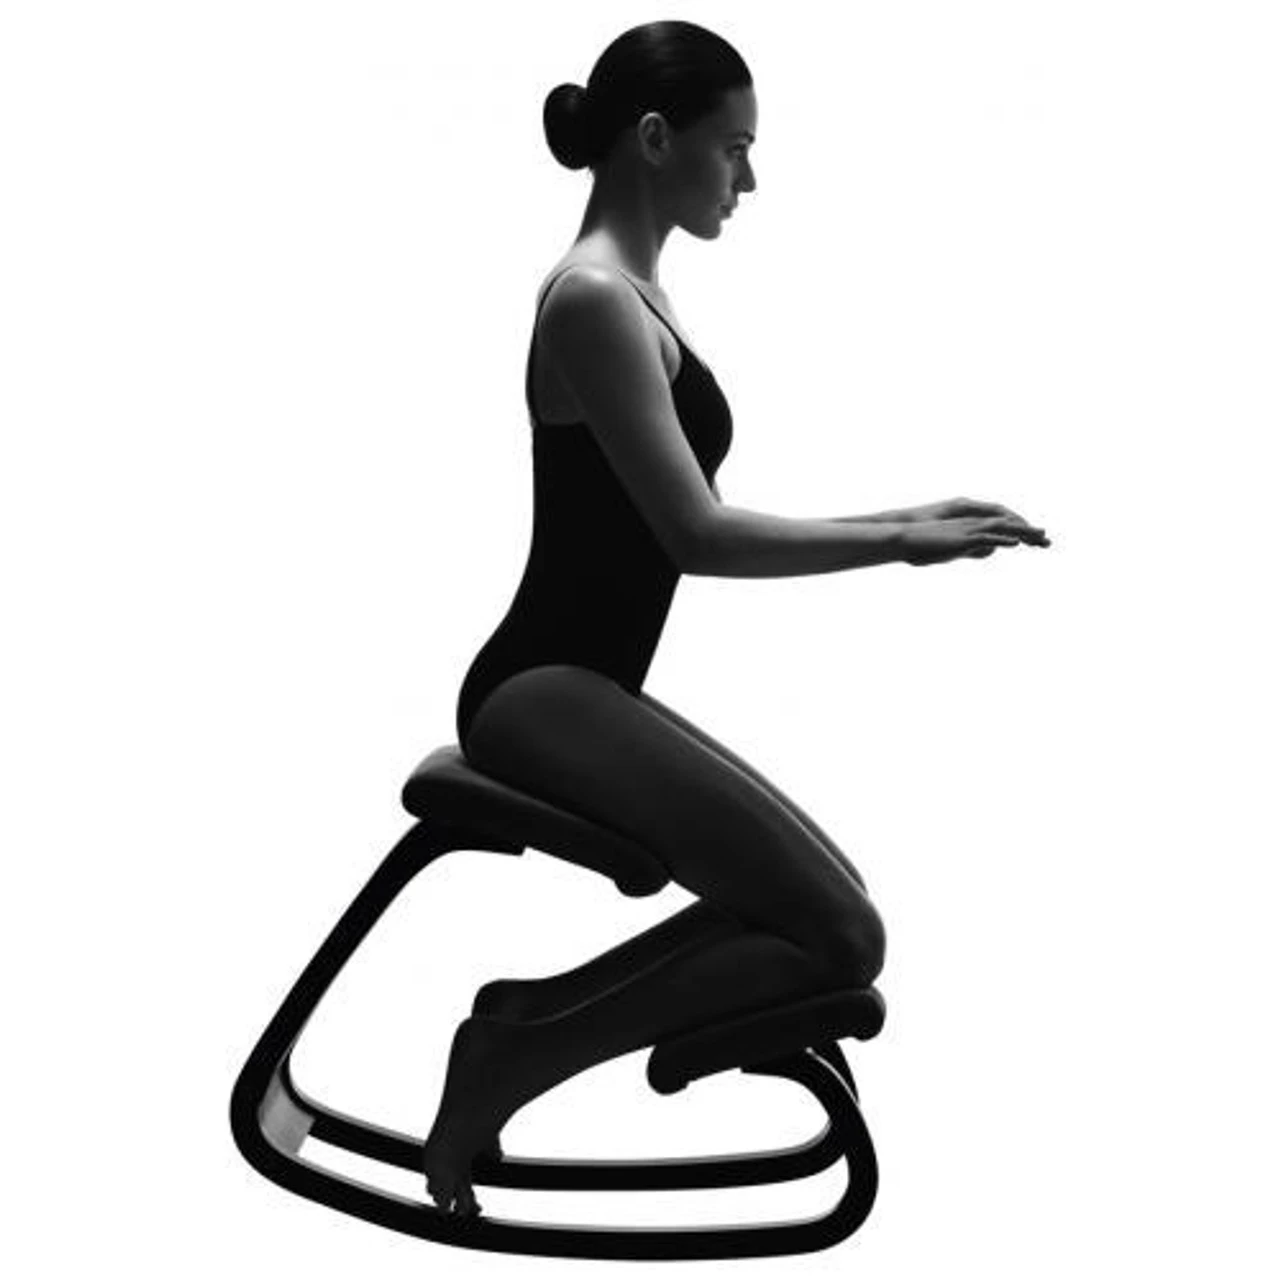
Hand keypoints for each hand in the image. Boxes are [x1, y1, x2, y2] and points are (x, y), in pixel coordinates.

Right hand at [912, 497, 1049, 544]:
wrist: (904, 538)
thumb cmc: (924, 546)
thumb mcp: (954, 550)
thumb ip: (972, 549)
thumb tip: (988, 551)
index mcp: (972, 528)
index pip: (1002, 528)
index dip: (1021, 533)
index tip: (1036, 541)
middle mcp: (973, 525)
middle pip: (1007, 525)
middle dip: (1029, 533)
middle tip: (1048, 541)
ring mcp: (967, 530)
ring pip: (1000, 529)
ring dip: (1022, 533)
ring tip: (1040, 537)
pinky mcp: (960, 538)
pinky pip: (985, 537)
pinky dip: (1001, 539)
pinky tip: (1015, 544)